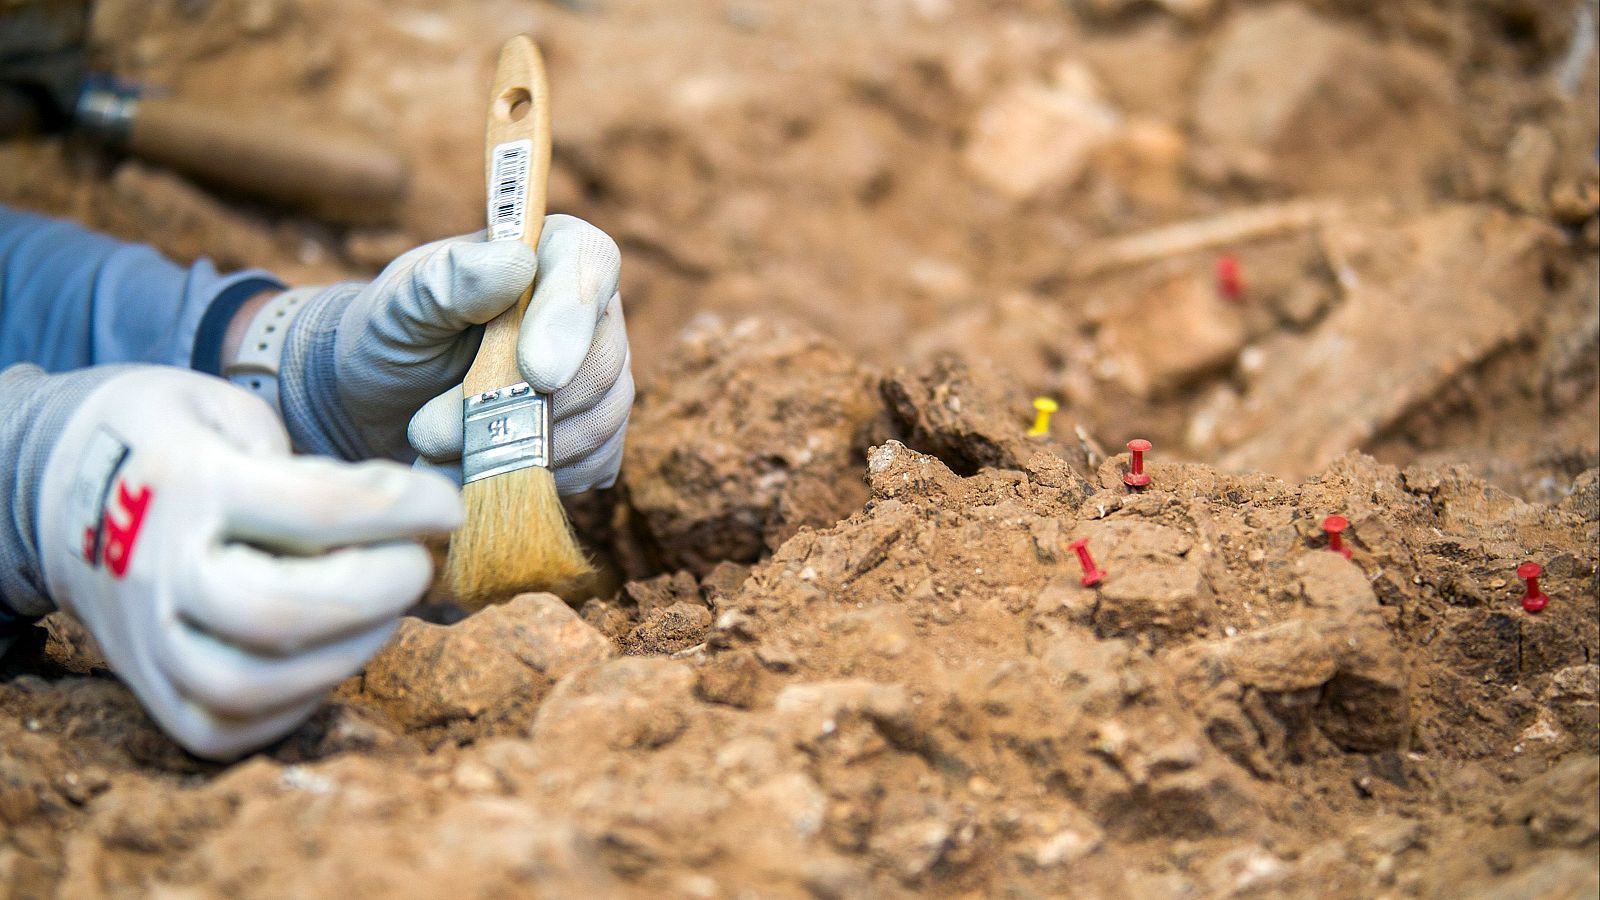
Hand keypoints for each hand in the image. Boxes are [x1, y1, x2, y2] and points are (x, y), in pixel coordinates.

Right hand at [35, 367, 460, 758]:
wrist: (55, 486)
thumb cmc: (172, 442)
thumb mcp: (231, 413)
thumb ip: (309, 465)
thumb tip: (404, 513)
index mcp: (186, 485)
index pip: (313, 510)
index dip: (400, 509)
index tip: (449, 505)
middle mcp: (158, 571)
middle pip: (277, 615)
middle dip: (375, 592)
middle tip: (419, 563)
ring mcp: (147, 641)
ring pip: (248, 687)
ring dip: (344, 654)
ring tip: (387, 611)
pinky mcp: (151, 691)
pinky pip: (226, 728)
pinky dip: (299, 703)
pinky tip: (339, 653)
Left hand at [279, 215, 632, 494]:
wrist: (386, 405)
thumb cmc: (392, 338)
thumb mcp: (401, 305)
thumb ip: (450, 280)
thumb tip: (516, 263)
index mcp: (550, 252)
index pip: (590, 265)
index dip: (572, 319)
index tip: (538, 375)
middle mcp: (590, 310)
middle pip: (599, 360)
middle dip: (520, 408)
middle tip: (430, 432)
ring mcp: (600, 374)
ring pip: (599, 419)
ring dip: (519, 449)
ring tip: (438, 454)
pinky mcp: (596, 433)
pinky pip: (594, 461)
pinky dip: (537, 477)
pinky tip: (482, 471)